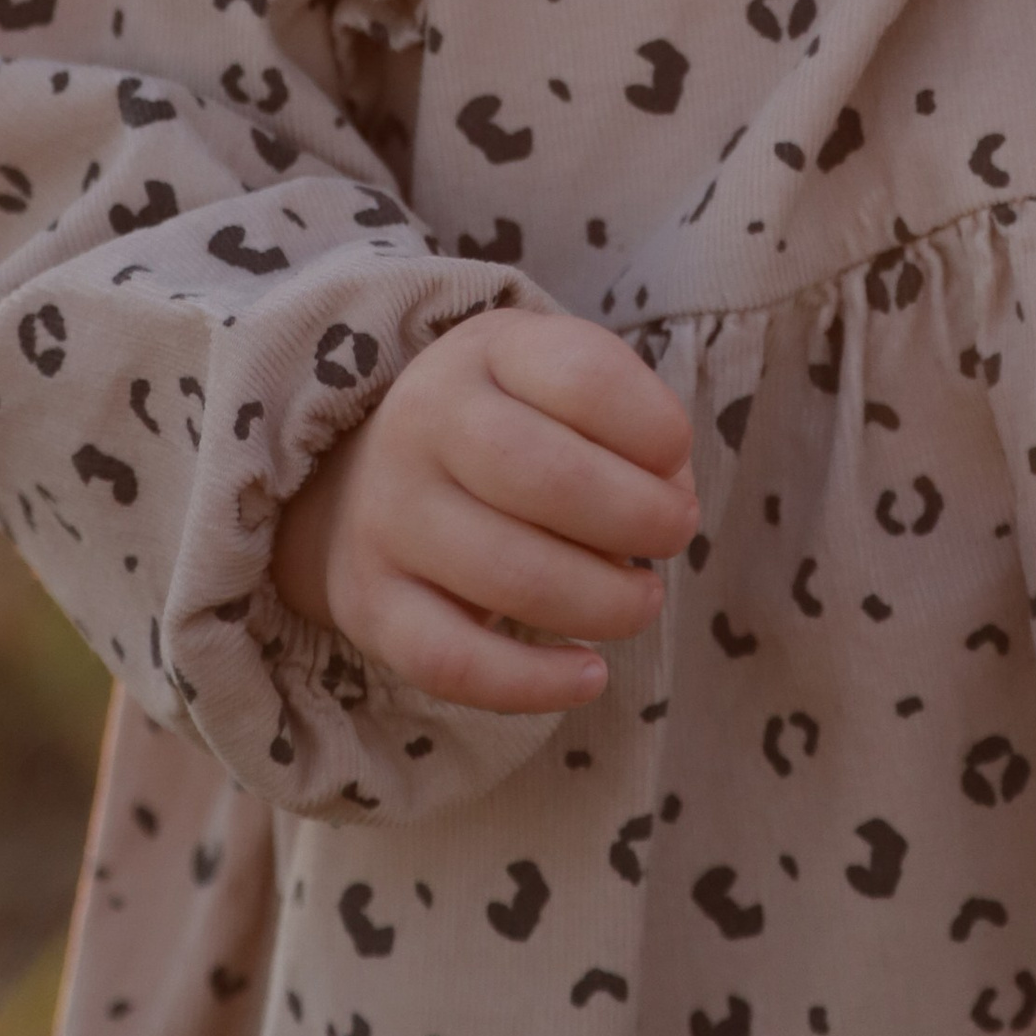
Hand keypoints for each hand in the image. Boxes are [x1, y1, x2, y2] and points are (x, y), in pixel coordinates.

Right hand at [271, 304, 698, 712]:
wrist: (359, 470)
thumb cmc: (503, 424)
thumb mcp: (553, 381)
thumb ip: (626, 420)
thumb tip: (671, 499)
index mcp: (484, 351)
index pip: (585, 376)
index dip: (655, 427)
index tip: (676, 458)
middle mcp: (424, 422)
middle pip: (547, 477)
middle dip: (639, 518)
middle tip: (674, 534)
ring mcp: (389, 515)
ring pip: (510, 577)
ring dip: (604, 602)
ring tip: (642, 600)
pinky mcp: (370, 603)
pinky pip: (451, 662)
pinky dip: (532, 683)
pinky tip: (590, 676)